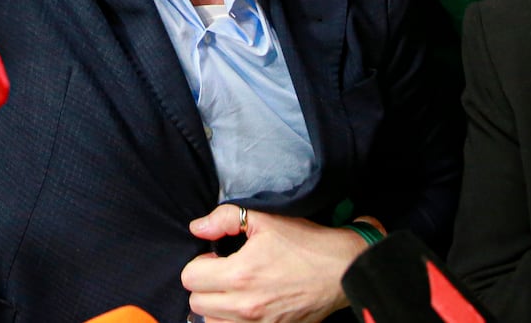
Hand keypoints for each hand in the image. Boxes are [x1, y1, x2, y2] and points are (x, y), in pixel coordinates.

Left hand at [181, 205, 367, 322]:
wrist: (340, 270)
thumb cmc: (305, 242)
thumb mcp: (266, 219)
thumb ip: (225, 219)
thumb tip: (197, 228)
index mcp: (240, 274)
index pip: (190, 277)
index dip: (200, 263)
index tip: (217, 258)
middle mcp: (245, 306)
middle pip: (197, 302)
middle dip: (206, 284)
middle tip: (225, 273)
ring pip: (211, 322)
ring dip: (216, 306)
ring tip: (235, 291)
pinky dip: (232, 321)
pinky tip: (245, 306)